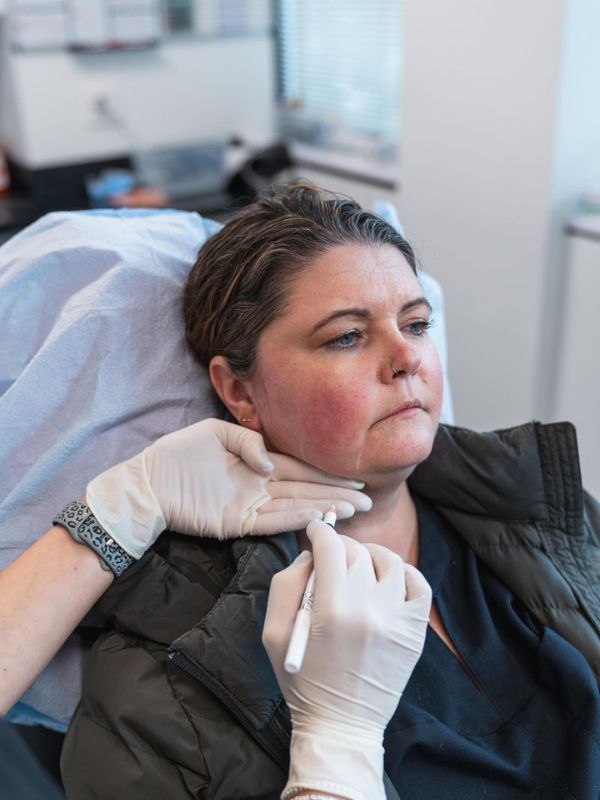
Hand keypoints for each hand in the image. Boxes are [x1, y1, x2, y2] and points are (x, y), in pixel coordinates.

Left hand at [86, 419, 370, 557]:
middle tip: (367, 499)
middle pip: (306, 489)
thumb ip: (248, 442)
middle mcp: (260, 484)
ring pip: (296, 506)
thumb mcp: (215, 431)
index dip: (327, 473)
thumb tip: (272, 462)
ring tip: (353, 510)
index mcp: (257, 462)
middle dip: (336, 494)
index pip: (300, 468)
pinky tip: (319, 516)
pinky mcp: (237, 522)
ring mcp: (250, 505)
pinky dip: (297, 519)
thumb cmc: (179, 454)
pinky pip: (273, 520)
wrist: (148, 482)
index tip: (354, 477)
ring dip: (324, 508)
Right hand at [262, 519, 431, 799]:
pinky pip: (418, 584)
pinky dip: (404, 573)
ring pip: (389, 561)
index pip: (330, 547)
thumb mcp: (273, 632)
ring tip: (360, 566)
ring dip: (371, 556)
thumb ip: (286, 584)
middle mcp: (368, 608)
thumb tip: (311, 555)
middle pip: (357, 552)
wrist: (341, 725)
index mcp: (331, 609)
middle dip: (340, 547)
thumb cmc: (302, 679)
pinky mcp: (415, 631)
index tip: (316, 530)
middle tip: (332, 556)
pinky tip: (387, 581)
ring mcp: (396, 620)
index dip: (320, 532)